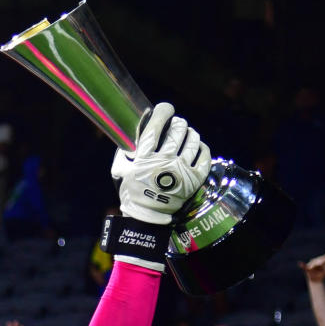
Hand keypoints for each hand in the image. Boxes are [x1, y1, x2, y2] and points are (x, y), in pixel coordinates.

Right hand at [110, 102, 210, 224]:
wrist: (147, 217)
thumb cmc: (131, 191)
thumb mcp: (119, 169)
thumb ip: (124, 150)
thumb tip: (132, 131)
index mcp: (145, 157)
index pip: (157, 125)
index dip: (163, 111)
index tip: (165, 108)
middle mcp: (165, 161)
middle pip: (178, 129)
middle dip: (177, 123)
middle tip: (175, 125)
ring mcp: (181, 170)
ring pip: (193, 139)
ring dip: (189, 133)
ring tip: (186, 134)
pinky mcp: (194, 179)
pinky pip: (204, 155)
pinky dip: (201, 147)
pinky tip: (196, 146)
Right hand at [299, 251, 324, 283]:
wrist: (315, 279)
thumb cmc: (321, 273)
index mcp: (321, 261)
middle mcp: (316, 261)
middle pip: (320, 262)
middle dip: (324, 267)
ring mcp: (311, 265)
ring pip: (315, 265)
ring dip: (316, 267)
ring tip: (317, 271)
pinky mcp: (307, 269)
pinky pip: (304, 267)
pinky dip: (302, 265)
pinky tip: (299, 263)